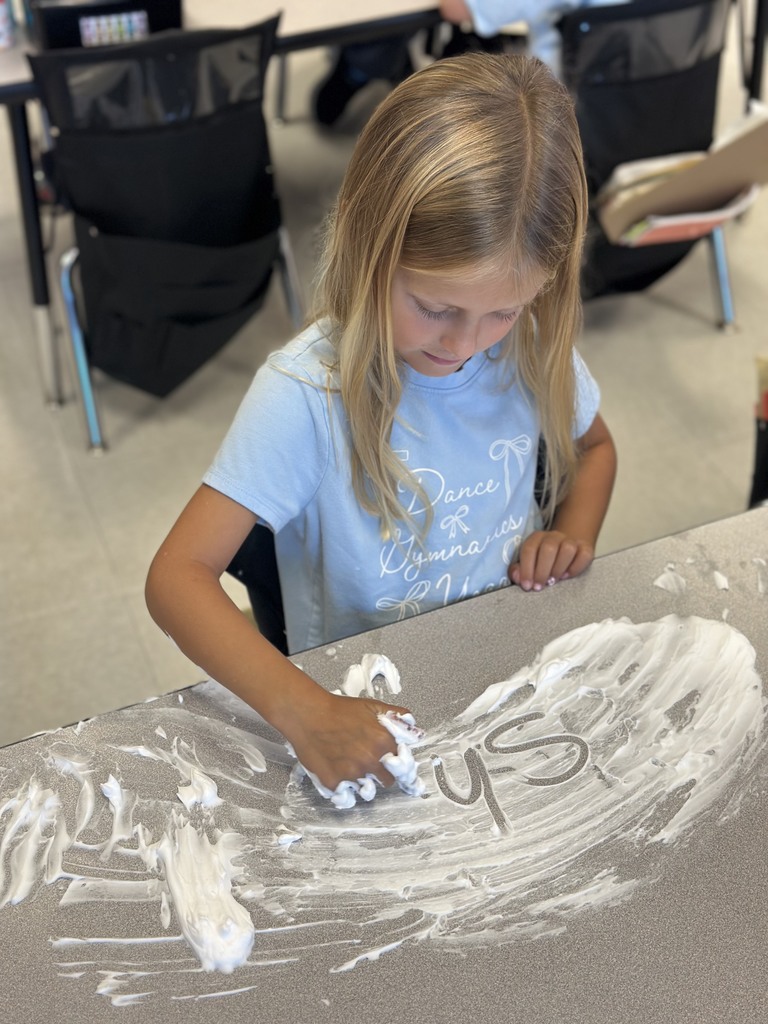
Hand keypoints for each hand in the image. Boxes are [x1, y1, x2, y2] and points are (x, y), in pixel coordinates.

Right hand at [283, 689, 412, 791]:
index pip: (402, 764)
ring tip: (352, 768)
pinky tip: (340, 776)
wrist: (307, 714)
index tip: (390, 762)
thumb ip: (397, 718)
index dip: (396, 762)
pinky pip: (347, 796)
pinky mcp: (334, 783)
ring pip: (368, 790)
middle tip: (368, 762)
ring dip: (364, 783)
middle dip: (381, 773)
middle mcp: (371, 761)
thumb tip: (414, 731)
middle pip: (388, 780)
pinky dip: (345, 789)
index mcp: (384, 742)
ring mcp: (352, 774)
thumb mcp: (373, 706)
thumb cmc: (338, 709)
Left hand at [508, 529, 594, 591]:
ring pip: (567, 549)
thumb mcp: (527, 564)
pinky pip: (584, 555)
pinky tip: (567, 576)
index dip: (526, 569)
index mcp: (536, 538)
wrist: (565, 549)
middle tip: (540, 587)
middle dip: (542, 571)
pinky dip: (576, 567)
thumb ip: (518, 571)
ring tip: (553, 581)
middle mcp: (554, 536)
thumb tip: (518, 578)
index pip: (529, 549)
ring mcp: (571, 541)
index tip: (527, 586)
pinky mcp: (585, 548)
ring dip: (558, 568)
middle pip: (549, 548)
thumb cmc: (541, 561)